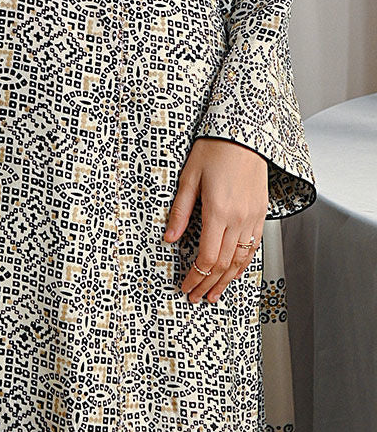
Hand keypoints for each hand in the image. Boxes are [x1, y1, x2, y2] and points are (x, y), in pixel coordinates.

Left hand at [163, 137, 267, 303]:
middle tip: (196, 297)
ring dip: (227, 280)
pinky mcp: (260, 213)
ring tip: (215, 294)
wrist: (245, 134)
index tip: (185, 286)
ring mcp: (252, 217)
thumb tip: (170, 238)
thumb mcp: (189, 177)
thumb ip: (180, 211)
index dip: (195, 277)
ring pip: (241, 260)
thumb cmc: (215, 149)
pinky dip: (243, 265)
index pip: (207, 257)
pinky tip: (234, 272)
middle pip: (223, 264)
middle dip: (208, 284)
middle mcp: (239, 219)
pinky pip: (253, 247)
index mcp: (218, 211)